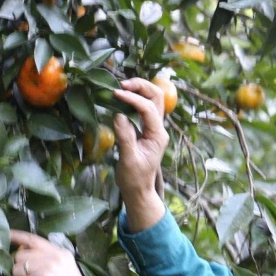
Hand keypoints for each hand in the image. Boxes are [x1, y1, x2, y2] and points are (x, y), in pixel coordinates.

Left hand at [8, 230, 122, 275]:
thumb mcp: (65, 270)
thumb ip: (48, 261)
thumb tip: (23, 259)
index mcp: (60, 253)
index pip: (33, 239)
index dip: (16, 236)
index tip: (6, 235)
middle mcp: (54, 257)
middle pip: (20, 255)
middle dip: (19, 269)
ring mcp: (48, 268)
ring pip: (18, 270)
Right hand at [111, 77, 169, 202]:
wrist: (138, 190)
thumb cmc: (134, 178)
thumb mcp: (128, 159)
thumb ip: (125, 137)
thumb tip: (118, 115)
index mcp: (158, 135)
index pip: (148, 108)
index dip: (133, 99)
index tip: (116, 94)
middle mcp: (159, 128)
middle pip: (157, 97)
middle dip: (141, 86)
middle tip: (121, 85)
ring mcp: (154, 128)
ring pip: (152, 99)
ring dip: (139, 89)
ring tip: (121, 88)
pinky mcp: (146, 129)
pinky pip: (144, 107)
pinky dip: (134, 98)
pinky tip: (121, 98)